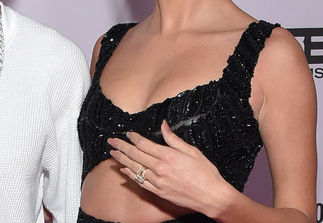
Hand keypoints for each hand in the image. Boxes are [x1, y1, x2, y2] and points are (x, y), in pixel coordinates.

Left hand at [107, 120, 234, 214]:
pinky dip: (131, 175)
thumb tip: (163, 125)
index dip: (134, 138)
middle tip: (111, 141)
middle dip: (122, 146)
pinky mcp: (159, 192)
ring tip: (113, 153)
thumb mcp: (192, 151)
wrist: (212, 197)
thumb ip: (174, 139)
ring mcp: (158, 182)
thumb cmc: (206, 173)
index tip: (128, 133)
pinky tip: (124, 171)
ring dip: (122, 160)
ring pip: (135, 168)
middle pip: (135, 155)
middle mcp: (160, 169)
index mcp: (168, 156)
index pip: (144, 144)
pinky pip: (140, 182)